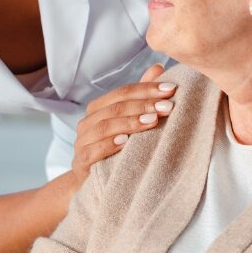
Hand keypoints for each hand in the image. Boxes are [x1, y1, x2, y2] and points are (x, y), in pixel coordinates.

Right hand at [71, 63, 175, 184]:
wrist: (93, 184)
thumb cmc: (115, 149)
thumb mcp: (129, 123)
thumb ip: (141, 96)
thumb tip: (159, 68)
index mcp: (98, 108)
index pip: (122, 92)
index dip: (146, 89)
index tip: (170, 90)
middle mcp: (87, 122)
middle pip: (115, 107)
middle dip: (143, 105)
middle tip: (167, 106)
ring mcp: (82, 141)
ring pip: (104, 126)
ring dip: (130, 122)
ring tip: (152, 121)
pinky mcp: (80, 162)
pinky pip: (92, 150)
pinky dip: (109, 144)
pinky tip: (126, 142)